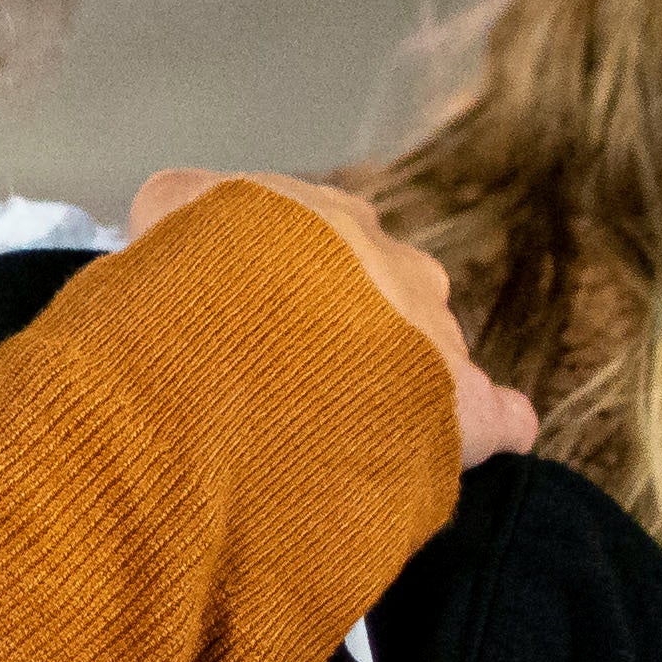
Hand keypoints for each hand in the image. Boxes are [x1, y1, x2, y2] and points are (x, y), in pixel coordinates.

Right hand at [127, 170, 544, 468]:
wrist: (250, 319)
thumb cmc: (204, 267)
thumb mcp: (166, 211)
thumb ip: (181, 217)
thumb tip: (176, 233)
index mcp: (332, 223)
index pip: (326, 249)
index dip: (291, 289)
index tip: (262, 327)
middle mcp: (397, 268)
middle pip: (386, 303)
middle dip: (351, 341)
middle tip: (296, 387)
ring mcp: (437, 336)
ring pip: (431, 361)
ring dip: (399, 392)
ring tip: (339, 436)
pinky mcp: (468, 406)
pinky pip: (495, 419)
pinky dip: (485, 431)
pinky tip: (461, 451)